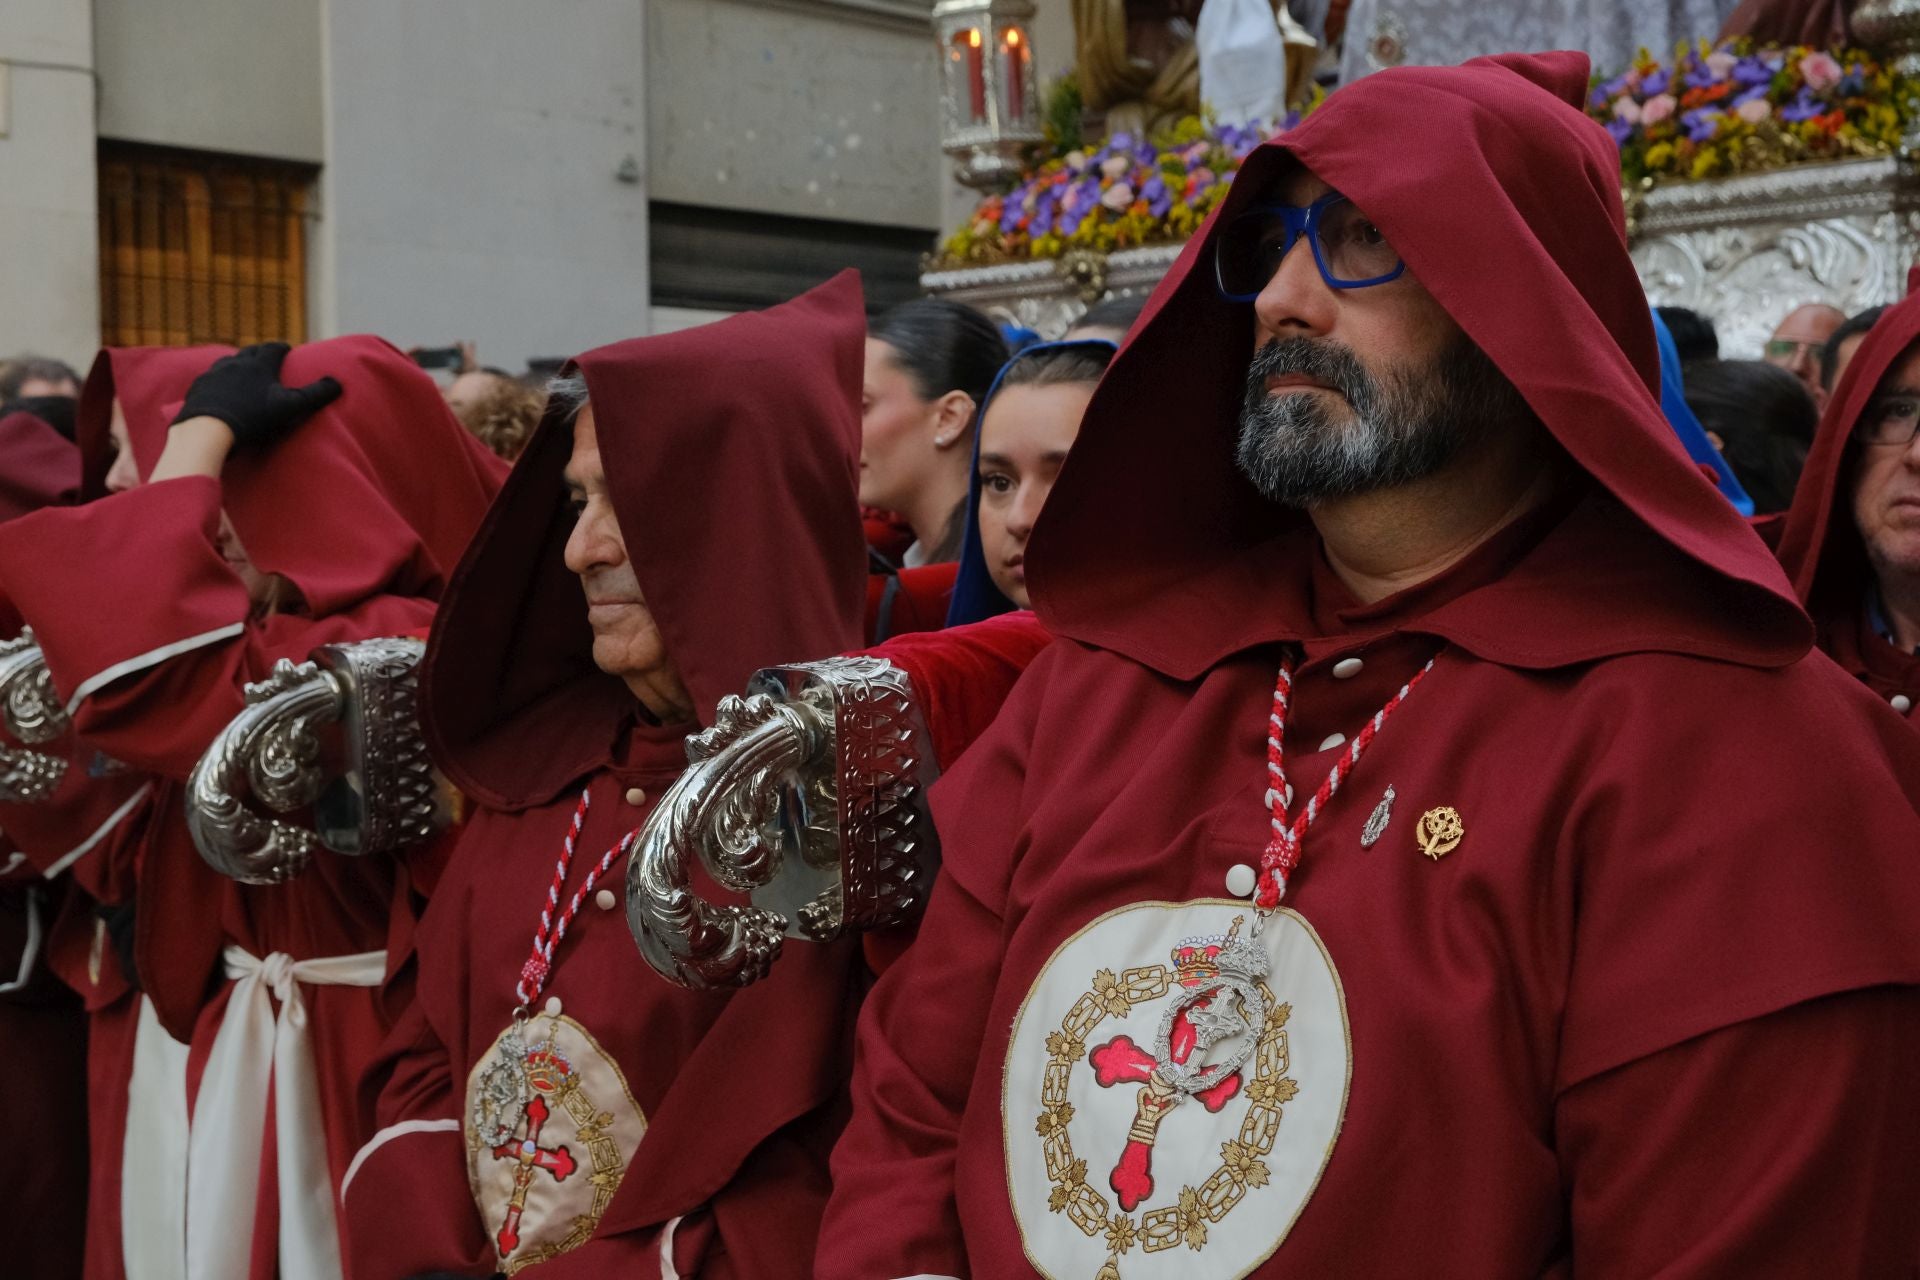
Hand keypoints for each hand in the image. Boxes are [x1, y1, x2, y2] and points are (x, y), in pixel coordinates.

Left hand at [171, 342, 340, 449]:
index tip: (287, 351)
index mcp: (259, 364)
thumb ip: (316, 395)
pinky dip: (219, 381)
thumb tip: (338, 383)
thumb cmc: (254, 417)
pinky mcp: (197, 388)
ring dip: (237, 366)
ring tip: (242, 374)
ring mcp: (213, 374)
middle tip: (266, 360)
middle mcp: (235, 363)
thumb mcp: (291, 407)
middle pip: (249, 352)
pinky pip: (210, 379)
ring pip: (228, 363)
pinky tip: (220, 391)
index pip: (273, 348)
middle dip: (259, 354)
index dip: (282, 348)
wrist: (208, 429)